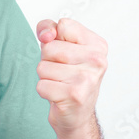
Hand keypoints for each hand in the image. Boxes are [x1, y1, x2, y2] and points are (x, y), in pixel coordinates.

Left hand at [35, 18, 107, 138]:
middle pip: (50, 47)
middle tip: (62, 72)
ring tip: (61, 84)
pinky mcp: (75, 95)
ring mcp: (87, 78)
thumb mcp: (59, 46)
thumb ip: (48, 29)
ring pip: (43, 67)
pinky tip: (59, 96)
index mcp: (97, 45)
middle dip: (47, 60)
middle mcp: (97, 60)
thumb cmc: (67, 75)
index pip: (63, 25)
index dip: (54, 38)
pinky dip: (45, 92)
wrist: (77, 114)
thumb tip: (46, 35)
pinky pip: (41, 85)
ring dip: (46, 77)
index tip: (63, 51)